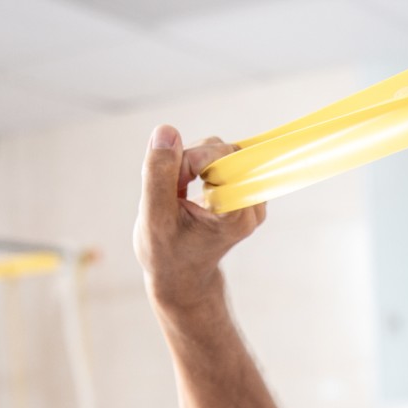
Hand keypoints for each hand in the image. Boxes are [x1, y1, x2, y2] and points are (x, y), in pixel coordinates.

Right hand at [133, 125, 266, 316]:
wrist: (180, 276)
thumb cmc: (166, 254)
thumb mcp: (155, 216)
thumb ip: (159, 173)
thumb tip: (166, 131)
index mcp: (237, 213)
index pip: (224, 158)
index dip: (192, 159)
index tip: (175, 181)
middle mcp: (252, 204)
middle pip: (224, 150)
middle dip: (190, 158)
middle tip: (172, 185)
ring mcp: (250, 197)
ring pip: (221, 151)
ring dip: (191, 161)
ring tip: (176, 189)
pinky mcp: (241, 190)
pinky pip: (220, 158)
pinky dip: (197, 166)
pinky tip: (185, 187)